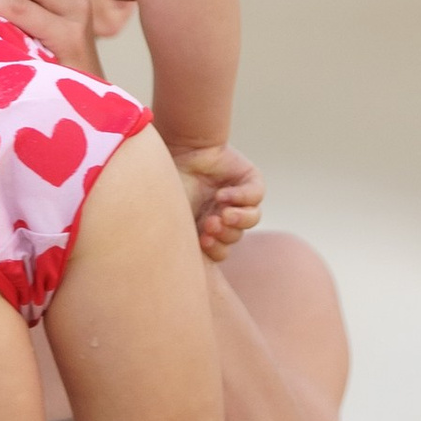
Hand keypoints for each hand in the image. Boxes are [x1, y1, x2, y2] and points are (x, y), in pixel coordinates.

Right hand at [175, 141, 263, 261]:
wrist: (173, 151)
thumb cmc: (165, 186)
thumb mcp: (169, 218)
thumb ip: (177, 242)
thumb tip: (175, 268)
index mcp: (204, 226)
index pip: (220, 250)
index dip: (215, 250)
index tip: (202, 242)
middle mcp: (222, 213)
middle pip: (235, 236)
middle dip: (224, 234)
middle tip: (210, 224)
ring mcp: (237, 197)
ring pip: (251, 219)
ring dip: (237, 221)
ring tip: (223, 215)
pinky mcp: (248, 179)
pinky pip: (255, 196)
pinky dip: (241, 198)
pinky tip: (222, 195)